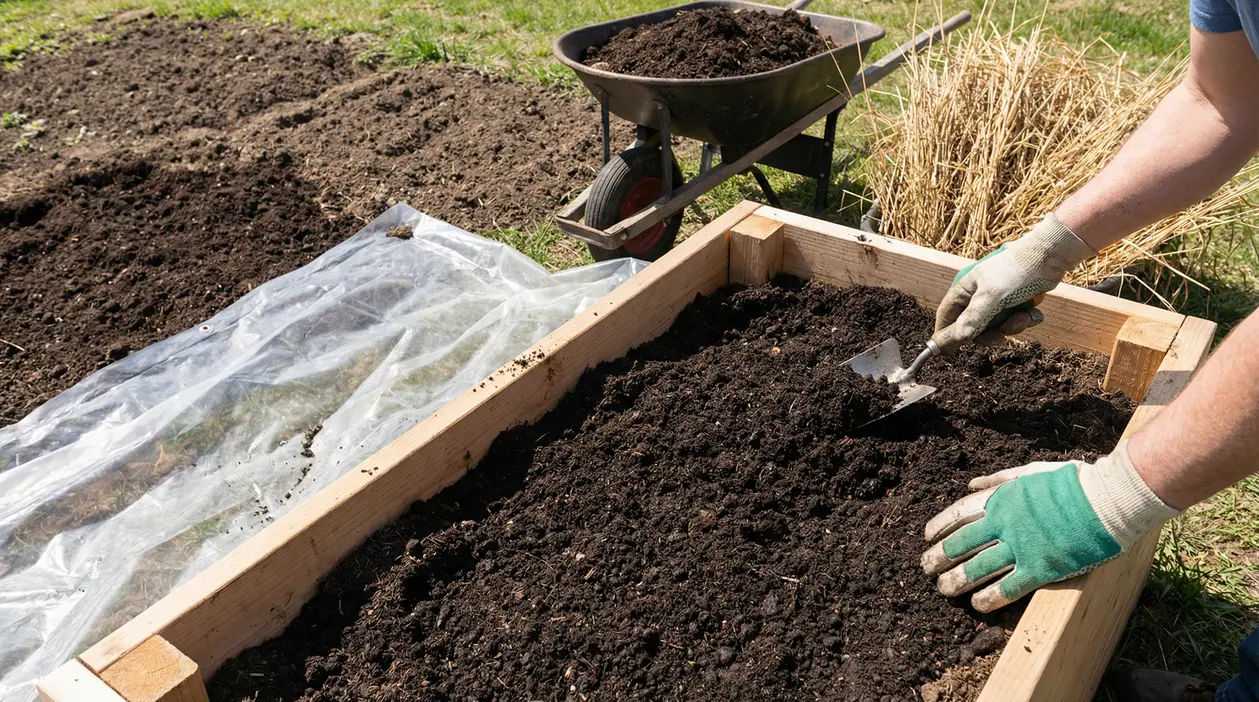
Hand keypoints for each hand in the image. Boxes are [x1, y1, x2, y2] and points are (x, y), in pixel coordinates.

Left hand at [920, 441, 1178, 611]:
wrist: (1106, 500)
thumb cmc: (1071, 483)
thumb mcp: (1029, 472)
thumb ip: (998, 479)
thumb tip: (970, 484)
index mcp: (1001, 499)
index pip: (958, 514)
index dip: (939, 526)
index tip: (926, 536)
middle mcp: (1004, 524)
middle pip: (961, 543)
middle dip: (939, 557)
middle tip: (926, 568)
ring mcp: (1021, 548)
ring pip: (978, 568)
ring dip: (957, 580)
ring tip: (943, 590)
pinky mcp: (1040, 569)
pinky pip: (1008, 587)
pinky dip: (989, 597)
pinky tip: (977, 605)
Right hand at [936, 214, 1094, 343]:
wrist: (1048, 257)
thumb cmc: (1014, 272)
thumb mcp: (991, 296)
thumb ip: (973, 318)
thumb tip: (957, 338)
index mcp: (965, 288)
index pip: (947, 314)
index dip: (945, 333)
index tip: (948, 352)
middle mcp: (978, 295)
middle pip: (973, 326)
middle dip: (989, 333)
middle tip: (1000, 337)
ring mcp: (997, 299)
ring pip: (997, 325)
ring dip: (1012, 325)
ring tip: (1024, 316)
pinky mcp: (1015, 302)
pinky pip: (1014, 320)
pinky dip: (1025, 319)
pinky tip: (1034, 312)